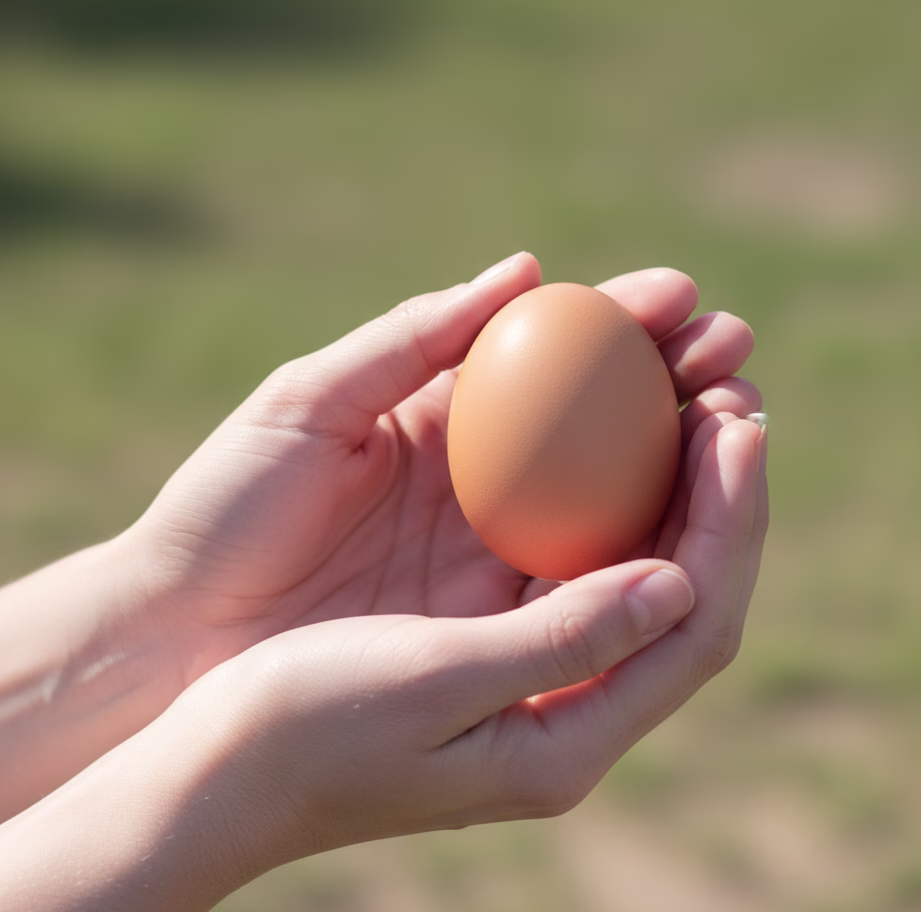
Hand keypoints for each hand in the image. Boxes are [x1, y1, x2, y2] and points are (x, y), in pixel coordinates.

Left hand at [123, 253, 760, 691]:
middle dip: (679, 385)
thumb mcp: (310, 403)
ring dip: (684, 462)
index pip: (555, 361)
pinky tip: (691, 509)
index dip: (626, 324)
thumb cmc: (228, 507)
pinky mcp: (492, 623)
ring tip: (739, 416)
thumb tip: (526, 270)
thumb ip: (412, 337)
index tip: (687, 299)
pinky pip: (583, 581)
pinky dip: (643, 546)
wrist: (181, 631)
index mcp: (440, 419)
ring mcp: (493, 555)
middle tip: (736, 354)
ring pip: (613, 503)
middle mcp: (482, 485)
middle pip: (603, 428)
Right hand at [176, 404, 766, 870]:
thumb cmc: (301, 730)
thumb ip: (561, 642)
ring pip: (633, 571)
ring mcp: (527, 686)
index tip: (737, 421)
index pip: (694, 625)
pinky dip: (599, 496)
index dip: (731, 519)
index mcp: (562, 744)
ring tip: (689, 394)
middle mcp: (562, 720)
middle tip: (731, 386)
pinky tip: (596, 437)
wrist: (212, 774)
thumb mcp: (431, 684)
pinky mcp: (485, 650)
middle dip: (718, 491)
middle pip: (683, 594)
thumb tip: (679, 581)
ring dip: (667, 484)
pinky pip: (570, 564)